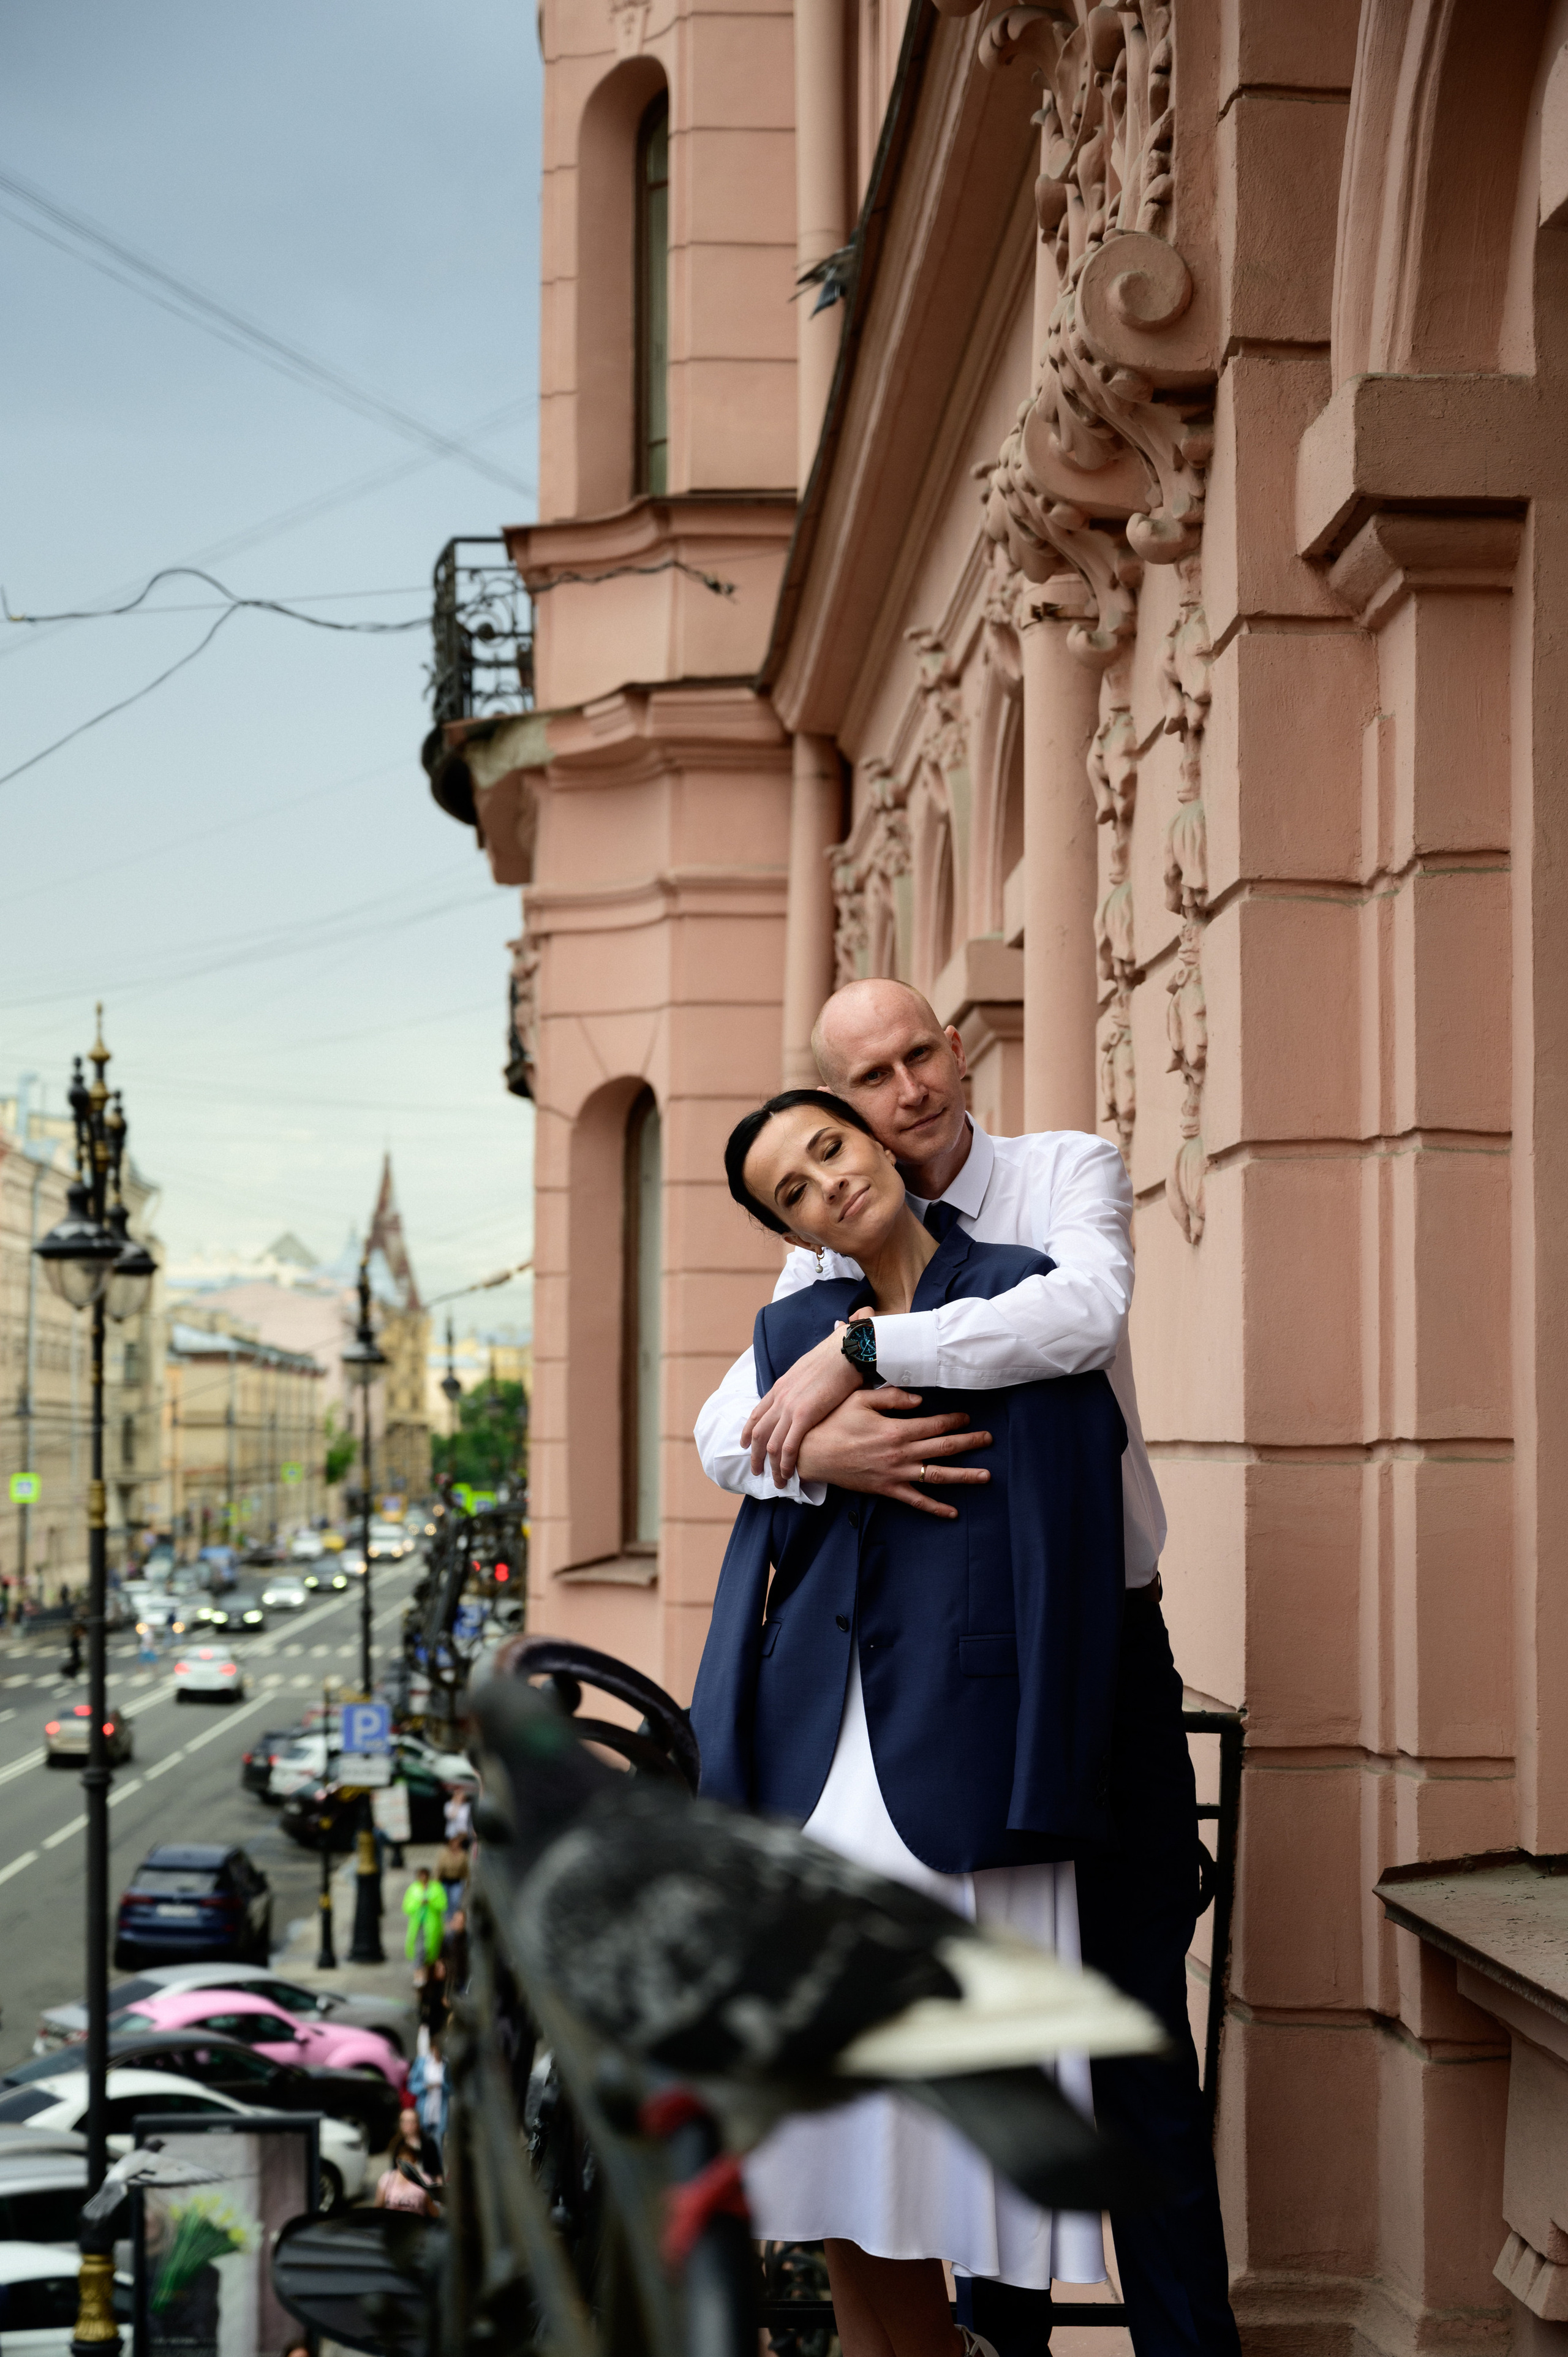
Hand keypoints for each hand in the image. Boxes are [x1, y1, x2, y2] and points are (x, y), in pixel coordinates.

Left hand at [743, 1327, 863, 1483]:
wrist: (845, 1351)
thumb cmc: (835, 1358)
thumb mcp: (808, 1371)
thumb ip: (801, 1386)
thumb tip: (806, 1393)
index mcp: (780, 1387)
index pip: (756, 1414)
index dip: (748, 1432)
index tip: (746, 1446)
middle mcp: (779, 1398)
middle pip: (759, 1434)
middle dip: (756, 1456)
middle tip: (757, 1471)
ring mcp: (789, 1407)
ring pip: (771, 1445)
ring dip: (771, 1466)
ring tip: (777, 1481)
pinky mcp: (804, 1415)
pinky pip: (789, 1447)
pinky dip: (786, 1463)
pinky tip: (789, 1474)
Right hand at [795, 1387, 992, 1519]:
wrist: (811, 1454)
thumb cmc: (834, 1423)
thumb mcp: (860, 1400)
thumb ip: (891, 1397)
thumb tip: (919, 1398)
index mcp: (896, 1429)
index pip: (935, 1424)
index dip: (954, 1419)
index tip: (968, 1416)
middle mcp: (901, 1453)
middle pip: (943, 1448)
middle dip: (969, 1442)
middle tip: (989, 1438)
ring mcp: (895, 1474)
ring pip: (937, 1476)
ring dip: (964, 1476)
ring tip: (986, 1476)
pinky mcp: (887, 1489)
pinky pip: (916, 1501)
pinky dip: (935, 1508)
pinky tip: (953, 1512)